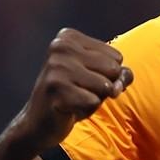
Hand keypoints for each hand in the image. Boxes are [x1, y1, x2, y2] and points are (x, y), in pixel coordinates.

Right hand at [11, 28, 132, 153]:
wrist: (38, 122)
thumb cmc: (74, 95)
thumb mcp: (100, 79)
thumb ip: (121, 75)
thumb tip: (121, 81)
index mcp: (68, 37)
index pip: (117, 57)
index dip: (107, 75)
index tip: (83, 79)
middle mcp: (60, 47)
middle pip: (113, 69)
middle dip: (104, 86)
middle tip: (79, 91)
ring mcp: (56, 68)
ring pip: (106, 86)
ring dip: (96, 99)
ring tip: (75, 98)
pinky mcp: (56, 89)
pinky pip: (94, 101)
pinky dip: (87, 110)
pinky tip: (68, 108)